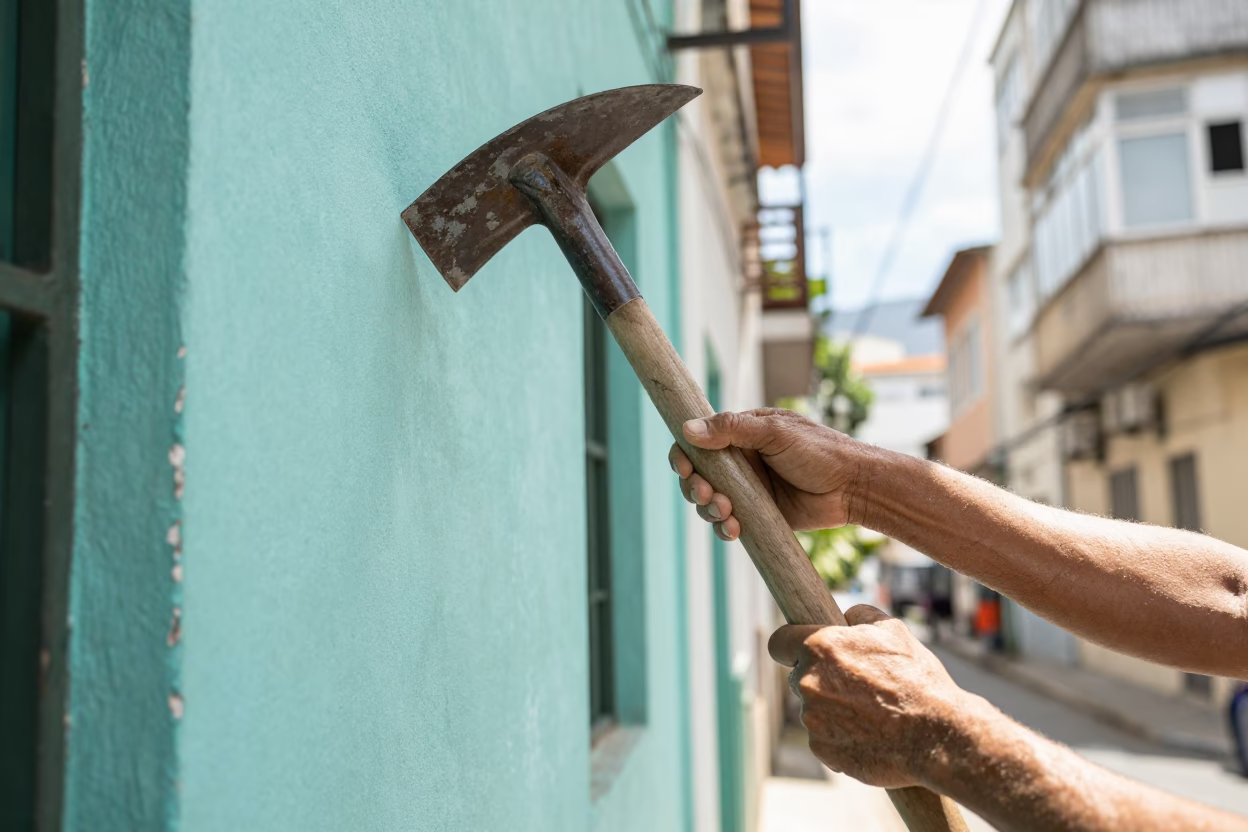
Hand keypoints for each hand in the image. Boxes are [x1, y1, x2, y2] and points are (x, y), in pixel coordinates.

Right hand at [668, 408, 866, 540]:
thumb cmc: (820, 451)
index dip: (683, 455)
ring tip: (727, 512)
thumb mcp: (775, 433)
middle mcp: (740, 462)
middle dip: (694, 487)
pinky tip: (734, 529)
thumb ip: (732, 429)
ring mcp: (748, 490)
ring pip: (709, 502)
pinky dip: (724, 528)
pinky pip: (729, 524)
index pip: (698, 441)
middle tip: (708, 494)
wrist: (854, 487)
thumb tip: (688, 429)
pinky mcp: (758, 516)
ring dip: (708, 509)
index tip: (683, 467)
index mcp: (741, 435)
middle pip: (697, 476)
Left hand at [769, 604, 976, 788]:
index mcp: (819, 648)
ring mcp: (812, 719)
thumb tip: (844, 616)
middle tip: (856, 685)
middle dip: (821, 678)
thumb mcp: (893, 630)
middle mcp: (808, 682)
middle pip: (800, 676)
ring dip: (833, 708)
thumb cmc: (916, 679)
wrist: (937, 735)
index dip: (790, 645)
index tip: (798, 650)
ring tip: (872, 712)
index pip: (779, 642)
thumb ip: (860, 615)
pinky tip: (871, 734)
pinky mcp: (821, 749)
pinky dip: (840, 736)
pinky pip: (823, 737)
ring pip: (813, 708)